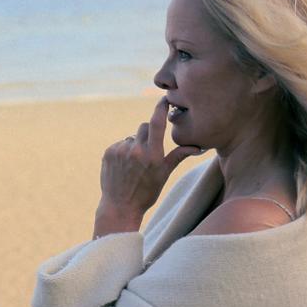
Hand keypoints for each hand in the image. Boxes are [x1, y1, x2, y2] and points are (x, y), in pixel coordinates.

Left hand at [93, 97, 201, 237]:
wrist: (120, 206)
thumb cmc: (147, 192)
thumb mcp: (164, 174)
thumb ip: (178, 156)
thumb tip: (198, 147)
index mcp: (153, 155)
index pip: (157, 123)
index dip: (160, 108)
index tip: (164, 100)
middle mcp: (136, 150)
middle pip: (144, 127)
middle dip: (149, 134)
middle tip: (149, 152)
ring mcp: (120, 151)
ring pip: (132, 137)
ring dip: (135, 145)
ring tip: (134, 165)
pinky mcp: (108, 153)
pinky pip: (120, 144)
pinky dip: (123, 151)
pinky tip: (124, 166)